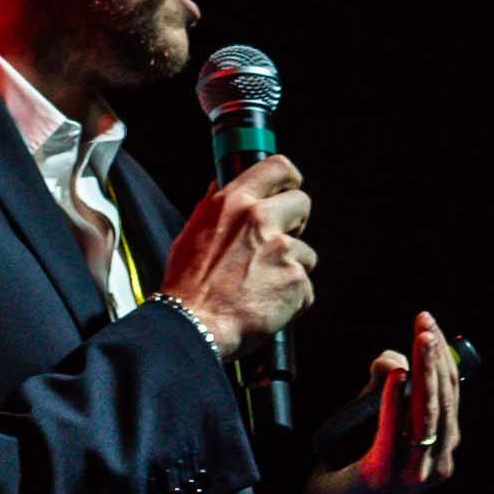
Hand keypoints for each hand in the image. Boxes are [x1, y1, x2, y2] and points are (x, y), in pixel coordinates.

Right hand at [162, 155, 313, 354]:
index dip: (289, 180)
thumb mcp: (192, 233)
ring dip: (290, 268)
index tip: (289, 191)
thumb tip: (220, 186)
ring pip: (305, 252)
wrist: (193, 325)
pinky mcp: (296, 280)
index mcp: (234, 203)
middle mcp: (260, 219)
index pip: (278, 167)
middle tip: (276, 245)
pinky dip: (292, 298)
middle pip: (302, 203)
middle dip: (295, 223)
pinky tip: (267, 304)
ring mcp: (282, 249)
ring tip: (260, 286)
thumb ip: (213, 208)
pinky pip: (305, 287)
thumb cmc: (188, 285)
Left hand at [305, 311, 463, 493]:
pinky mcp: (388, 475)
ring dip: (425, 371)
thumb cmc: (354, 458)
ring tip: (419, 340)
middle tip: (425, 323)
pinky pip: (396, 431)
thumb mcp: (374, 415)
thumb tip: (395, 360)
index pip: (450, 393)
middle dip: (435, 357)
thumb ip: (386, 387)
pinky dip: (396, 399)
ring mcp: (416, 472)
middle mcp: (439, 461)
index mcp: (443, 446)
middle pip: (443, 399)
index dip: (442, 357)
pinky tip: (396, 374)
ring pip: (428, 412)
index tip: (429, 324)